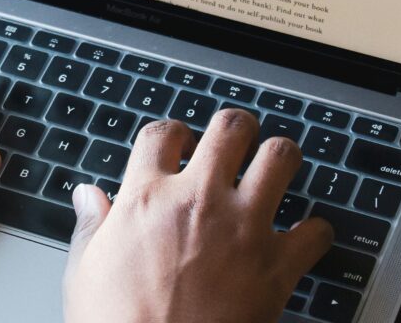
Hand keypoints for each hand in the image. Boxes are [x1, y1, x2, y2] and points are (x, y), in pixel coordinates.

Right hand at [63, 111, 333, 322]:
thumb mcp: (84, 271)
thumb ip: (91, 226)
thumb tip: (87, 196)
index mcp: (146, 198)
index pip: (162, 133)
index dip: (171, 133)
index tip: (176, 145)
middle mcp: (199, 201)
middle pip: (230, 128)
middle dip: (234, 129)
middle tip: (233, 141)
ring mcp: (243, 228)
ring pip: (281, 157)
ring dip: (278, 159)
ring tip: (272, 169)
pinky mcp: (278, 266)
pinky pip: (316, 230)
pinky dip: (314, 232)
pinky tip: (302, 237)